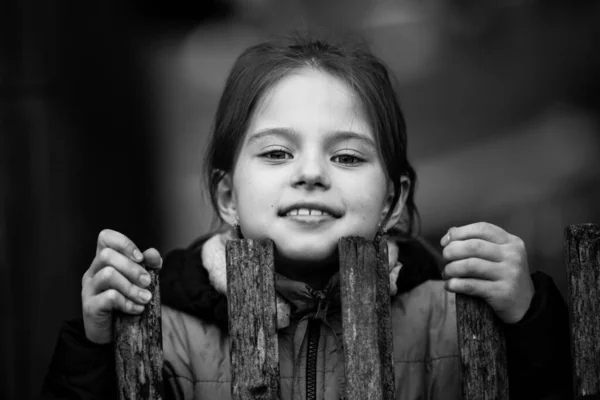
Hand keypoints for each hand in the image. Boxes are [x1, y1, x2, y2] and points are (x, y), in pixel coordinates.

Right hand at [81, 229, 161, 343]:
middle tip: (147, 283)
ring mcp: (89, 289)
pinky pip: (109, 297)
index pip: (105, 237)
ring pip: (108, 274)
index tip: (140, 258)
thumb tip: (152, 253)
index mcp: (104, 261)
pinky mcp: (90, 307)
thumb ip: (148, 265)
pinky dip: (128, 302)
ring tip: (145, 298)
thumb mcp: (140, 282)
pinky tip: (137, 309)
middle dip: (133, 269)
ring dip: (132, 287)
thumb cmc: (127, 303)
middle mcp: (93, 272)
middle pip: (107, 255)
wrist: (112, 335)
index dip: (124, 243)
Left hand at [440, 222, 534, 323]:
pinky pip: (471, 285)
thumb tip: (451, 232)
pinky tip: (449, 285)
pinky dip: (455, 284)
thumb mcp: (499, 255)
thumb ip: (477, 242)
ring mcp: (509, 274)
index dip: (459, 232)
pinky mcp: (502, 293)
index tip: (445, 241)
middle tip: (445, 259)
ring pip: (470, 265)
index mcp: (511, 242)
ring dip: (451, 268)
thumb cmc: (504, 276)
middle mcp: (512, 255)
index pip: (482, 228)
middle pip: (473, 246)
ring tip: (446, 273)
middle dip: (452, 251)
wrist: (526, 305)